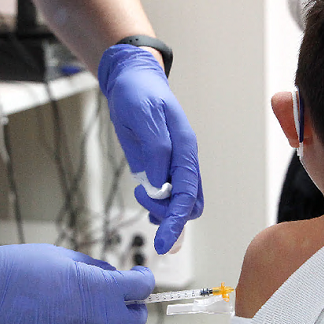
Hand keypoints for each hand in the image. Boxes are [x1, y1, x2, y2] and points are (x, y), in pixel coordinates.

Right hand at [0, 244, 152, 323]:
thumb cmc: (19, 266)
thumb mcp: (64, 256)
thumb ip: (94, 268)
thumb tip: (112, 276)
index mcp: (98, 288)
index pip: (141, 288)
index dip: (144, 280)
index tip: (139, 275)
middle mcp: (93, 316)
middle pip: (134, 323)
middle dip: (134, 309)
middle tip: (124, 296)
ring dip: (109, 321)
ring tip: (92, 303)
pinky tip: (69, 314)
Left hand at [98, 44, 204, 254]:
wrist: (133, 80)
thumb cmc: (138, 93)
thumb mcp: (142, 115)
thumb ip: (155, 149)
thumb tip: (160, 183)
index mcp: (186, 148)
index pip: (187, 194)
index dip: (176, 220)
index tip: (164, 242)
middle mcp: (185, 160)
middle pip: (190, 204)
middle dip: (170, 216)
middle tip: (144, 205)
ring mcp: (174, 166)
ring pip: (182, 203)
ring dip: (164, 213)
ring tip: (141, 196)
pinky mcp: (162, 168)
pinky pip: (170, 197)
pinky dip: (162, 210)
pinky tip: (149, 210)